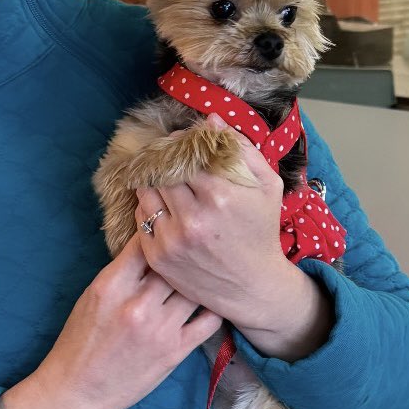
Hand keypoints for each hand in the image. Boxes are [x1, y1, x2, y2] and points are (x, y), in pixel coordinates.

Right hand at [0, 235, 220, 408]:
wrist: (76, 390)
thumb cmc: (80, 341)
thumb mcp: (93, 296)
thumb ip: (122, 271)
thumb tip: (153, 245)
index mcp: (111, 286)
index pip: (145, 244)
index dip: (159, 230)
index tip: (168, 226)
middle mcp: (138, 305)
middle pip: (175, 263)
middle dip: (184, 253)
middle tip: (194, 245)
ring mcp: (160, 329)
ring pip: (195, 288)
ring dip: (201, 278)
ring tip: (208, 270)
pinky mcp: (176, 351)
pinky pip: (209, 320)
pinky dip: (213, 306)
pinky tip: (213, 299)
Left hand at [135, 116, 332, 358]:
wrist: (253, 287)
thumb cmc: (261, 232)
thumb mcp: (267, 186)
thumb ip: (242, 149)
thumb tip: (211, 120)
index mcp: (220, 195)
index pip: (185, 153)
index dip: (182, 144)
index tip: (184, 141)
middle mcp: (192, 218)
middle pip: (161, 170)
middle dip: (164, 159)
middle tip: (169, 156)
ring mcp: (171, 239)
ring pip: (145, 192)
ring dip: (152, 181)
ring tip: (164, 179)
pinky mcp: (157, 257)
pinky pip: (141, 217)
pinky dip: (149, 207)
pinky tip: (164, 206)